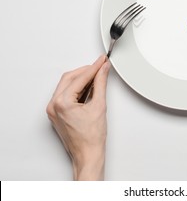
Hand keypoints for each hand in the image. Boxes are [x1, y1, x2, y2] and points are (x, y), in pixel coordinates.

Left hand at [46, 55, 109, 179]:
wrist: (88, 154)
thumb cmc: (92, 138)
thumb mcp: (99, 106)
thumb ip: (100, 84)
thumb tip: (102, 71)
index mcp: (61, 103)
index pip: (80, 78)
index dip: (93, 68)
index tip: (102, 61)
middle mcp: (53, 105)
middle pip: (70, 78)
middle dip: (86, 71)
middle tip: (100, 65)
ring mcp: (53, 110)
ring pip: (67, 85)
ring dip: (81, 79)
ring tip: (97, 75)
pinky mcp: (57, 113)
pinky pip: (66, 94)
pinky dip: (77, 88)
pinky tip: (89, 86)